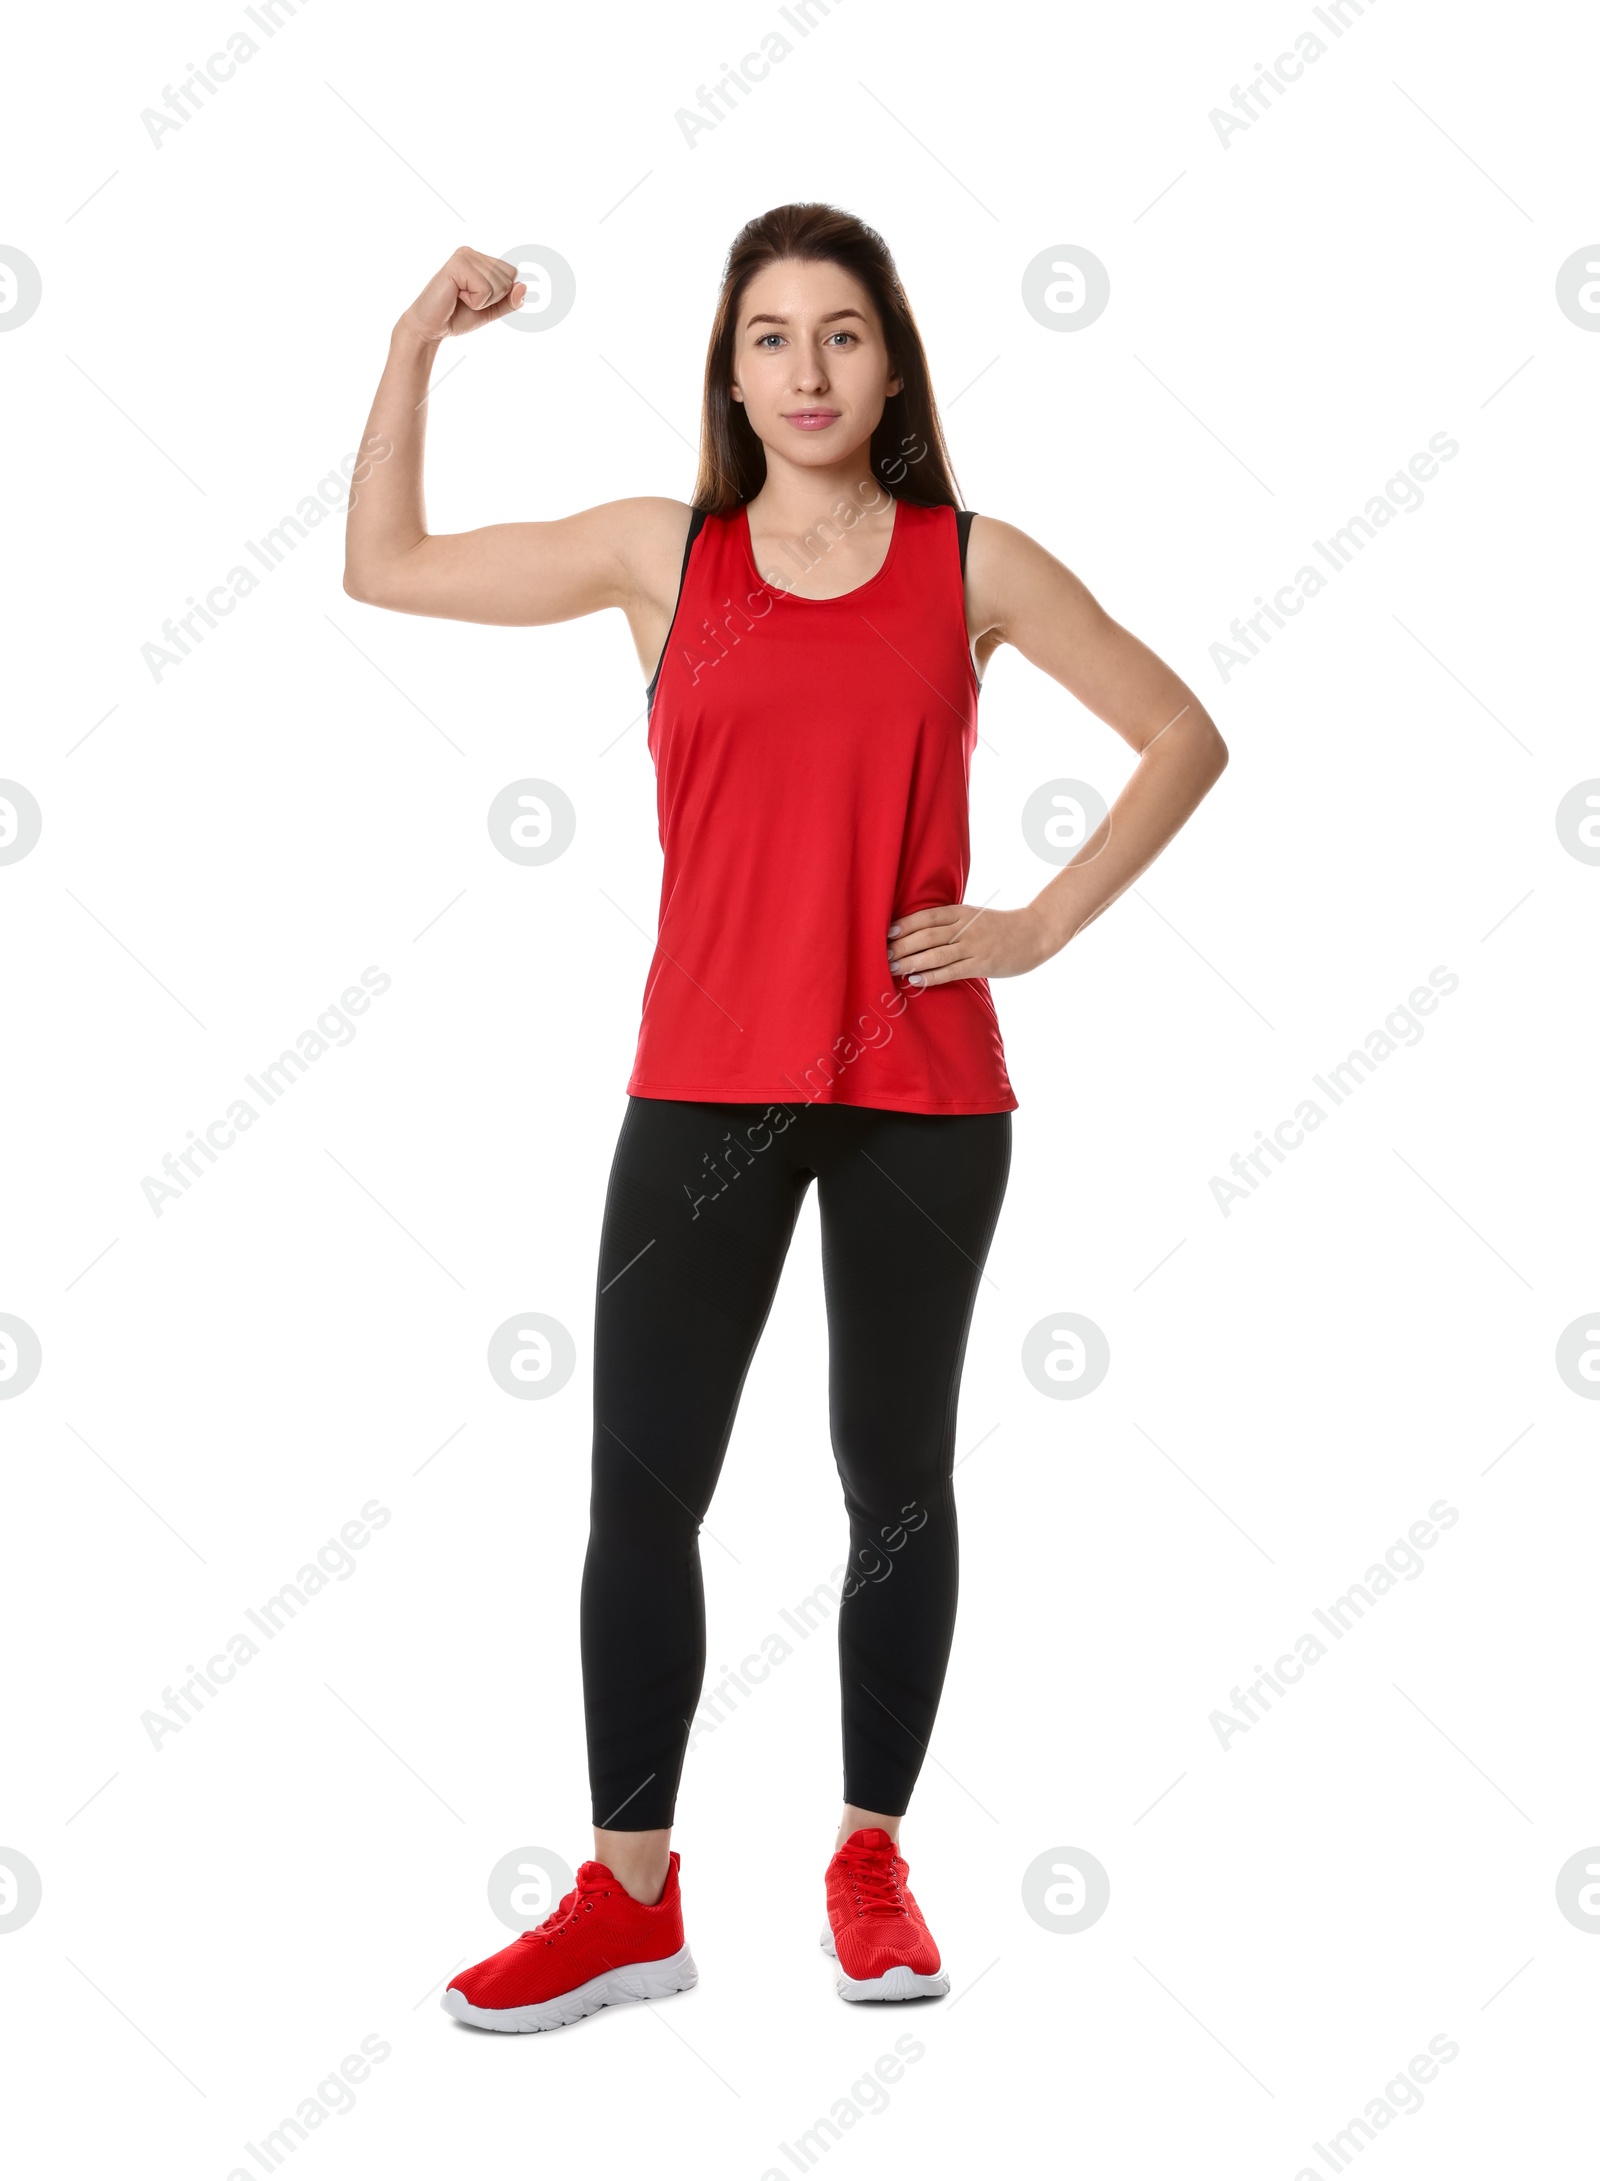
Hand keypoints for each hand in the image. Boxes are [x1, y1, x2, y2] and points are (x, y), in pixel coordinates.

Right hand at [399, 248, 526, 343]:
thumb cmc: (458, 316)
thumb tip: (524, 287)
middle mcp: (472, 253)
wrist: (432, 327)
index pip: (512, 275)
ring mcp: (464, 256)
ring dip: (482, 301)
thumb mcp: (492, 310)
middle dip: (492, 299)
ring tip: (461, 298)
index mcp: (481, 259)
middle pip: (508, 280)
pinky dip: (475, 301)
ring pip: (498, 285)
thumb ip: (510, 301)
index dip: (500, 296)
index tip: (477, 299)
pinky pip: (485, 288)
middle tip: (467, 300)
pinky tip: (457, 297)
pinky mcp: (457, 264)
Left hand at [886, 902, 1048, 985]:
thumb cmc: (1000, 927)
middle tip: (882, 954)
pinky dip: (931, 976)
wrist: (1035, 933)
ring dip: (911, 962)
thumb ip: (950, 921)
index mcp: (961, 912)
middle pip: (926, 935)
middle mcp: (965, 927)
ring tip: (892, 968)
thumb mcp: (974, 916)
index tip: (885, 933)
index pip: (926, 916)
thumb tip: (920, 931)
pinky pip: (951, 971)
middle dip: (902, 945)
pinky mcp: (981, 964)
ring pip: (935, 954)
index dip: (905, 925)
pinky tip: (915, 980)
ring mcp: (973, 946)